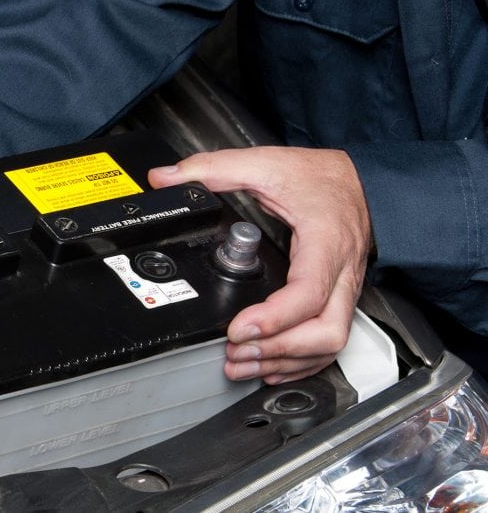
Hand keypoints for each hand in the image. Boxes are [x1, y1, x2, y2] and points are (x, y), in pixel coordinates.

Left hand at [148, 146, 371, 383]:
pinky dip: (301, 361)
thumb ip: (214, 168)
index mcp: (325, 243)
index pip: (308, 294)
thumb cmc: (322, 177)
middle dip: (278, 351)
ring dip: (285, 361)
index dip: (274, 318)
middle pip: (326, 332)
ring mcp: (345, 290)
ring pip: (330, 343)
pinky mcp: (341, 299)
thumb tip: (165, 179)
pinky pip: (330, 341)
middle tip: (236, 352)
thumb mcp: (266, 163)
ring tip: (242, 363)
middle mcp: (341, 273)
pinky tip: (271, 365)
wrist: (362, 180)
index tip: (237, 328)